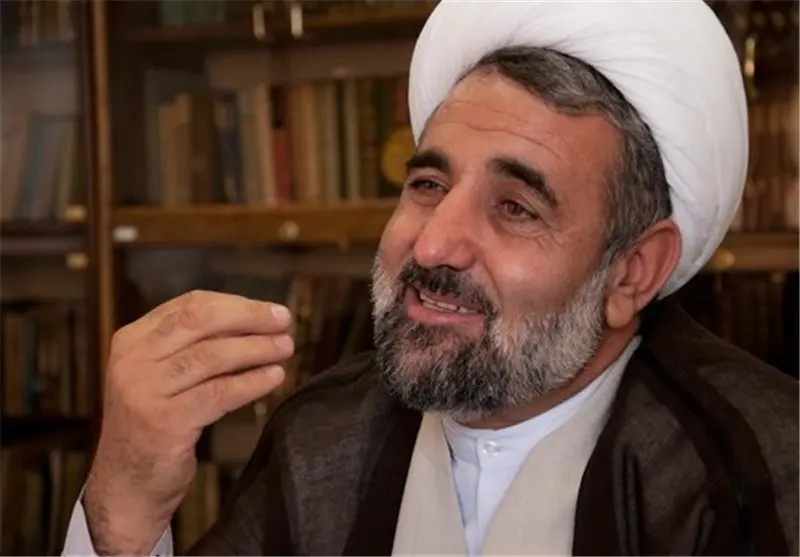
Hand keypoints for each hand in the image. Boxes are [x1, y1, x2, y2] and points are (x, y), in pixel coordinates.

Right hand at [83, 290, 293, 554]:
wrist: (125, 486)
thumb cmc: (155, 424)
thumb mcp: (162, 376)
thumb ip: (193, 346)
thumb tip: (256, 320)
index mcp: (132, 340)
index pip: (190, 306)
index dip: (237, 304)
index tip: (271, 310)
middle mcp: (132, 361)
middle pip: (200, 321)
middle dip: (249, 317)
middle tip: (284, 322)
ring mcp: (144, 391)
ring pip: (212, 355)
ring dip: (257, 349)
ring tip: (286, 349)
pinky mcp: (163, 423)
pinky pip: (219, 393)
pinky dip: (252, 382)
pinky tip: (274, 378)